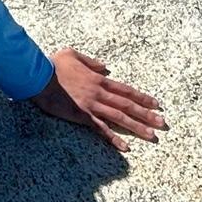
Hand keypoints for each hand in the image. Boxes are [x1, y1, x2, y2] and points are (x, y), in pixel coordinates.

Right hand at [30, 47, 167, 152]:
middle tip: (162, 123)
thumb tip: (103, 66)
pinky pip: (101, 129)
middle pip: (127, 105)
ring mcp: (92, 106)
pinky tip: (125, 148)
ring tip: (152, 135)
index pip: (125, 90)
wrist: (39, 78)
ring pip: (119, 118)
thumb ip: (90, 61)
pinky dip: (113, 139)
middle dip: (146, 114)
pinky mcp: (82, 116)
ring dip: (137, 127)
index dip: (141, 97)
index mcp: (98, 79)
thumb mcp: (72, 53)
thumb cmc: (53, 64)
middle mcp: (99, 93)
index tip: (156, 104)